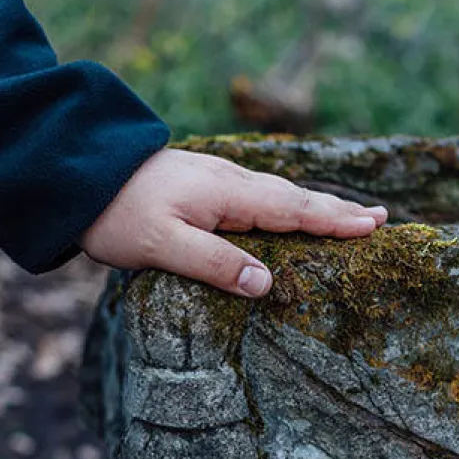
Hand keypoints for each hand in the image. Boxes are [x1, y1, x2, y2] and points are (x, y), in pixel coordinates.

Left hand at [80, 148, 387, 297]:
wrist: (77, 175)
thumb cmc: (118, 214)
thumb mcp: (164, 247)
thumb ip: (215, 264)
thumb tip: (267, 283)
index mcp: (228, 195)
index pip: (295, 210)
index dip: (335, 221)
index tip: (375, 225)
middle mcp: (231, 182)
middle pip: (296, 199)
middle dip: (338, 211)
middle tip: (381, 218)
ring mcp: (218, 180)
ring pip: (279, 195)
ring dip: (316, 206)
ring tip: (349, 217)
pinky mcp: (204, 184)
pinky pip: (261, 196)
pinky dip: (288, 204)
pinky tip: (288, 212)